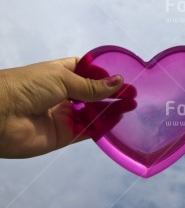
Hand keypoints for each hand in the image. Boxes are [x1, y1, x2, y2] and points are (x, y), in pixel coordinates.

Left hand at [0, 58, 125, 157]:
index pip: (90, 72)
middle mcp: (66, 94)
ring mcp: (66, 114)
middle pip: (95, 94)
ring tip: (131, 106)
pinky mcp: (65, 134)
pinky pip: (88, 131)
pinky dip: (103, 127)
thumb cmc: (26, 86)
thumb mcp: (62, 78)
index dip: (108, 74)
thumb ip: (91, 86)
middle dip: (114, 93)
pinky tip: (117, 122)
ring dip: (112, 110)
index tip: (126, 77)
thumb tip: (119, 82)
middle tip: (134, 94)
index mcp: (63, 73)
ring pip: (94, 112)